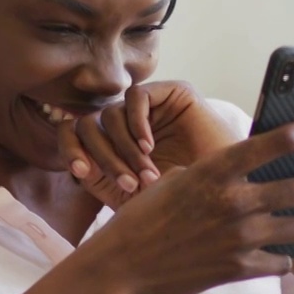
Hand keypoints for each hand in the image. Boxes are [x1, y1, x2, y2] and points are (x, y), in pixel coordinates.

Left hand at [55, 81, 233, 209]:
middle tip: (128, 184)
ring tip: (148, 174)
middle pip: (89, 125)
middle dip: (104, 158)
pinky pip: (136, 96)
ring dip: (125, 149)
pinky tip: (149, 147)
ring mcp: (148, 107)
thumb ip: (98, 178)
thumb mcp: (129, 195)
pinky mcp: (171, 93)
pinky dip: (136, 123)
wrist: (222, 196)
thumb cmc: (178, 201)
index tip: (81, 172)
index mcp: (112, 143)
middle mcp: (125, 123)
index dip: (71, 149)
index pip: (74, 134)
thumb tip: (75, 163)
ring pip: (110, 114)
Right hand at [86, 119, 293, 293]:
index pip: (274, 143)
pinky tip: (283, 253)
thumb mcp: (174, 182)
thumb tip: (245, 175)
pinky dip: (284, 257)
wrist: (122, 268)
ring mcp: (239, 238)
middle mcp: (234, 202)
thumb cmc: (143, 219)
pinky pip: (281, 262)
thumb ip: (212, 176)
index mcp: (215, 171)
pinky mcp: (238, 268)